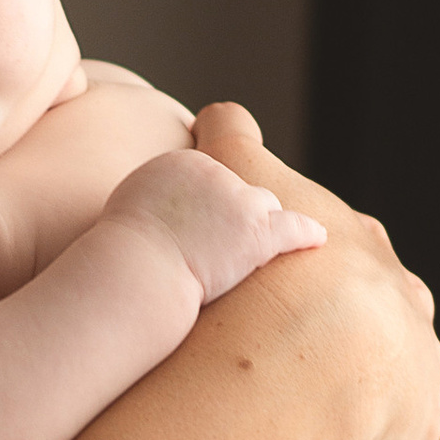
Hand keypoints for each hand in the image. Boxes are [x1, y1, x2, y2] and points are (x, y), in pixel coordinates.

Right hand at [105, 147, 325, 301]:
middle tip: (231, 241)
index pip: (212, 177)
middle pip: (241, 189)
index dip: (215, 205)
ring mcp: (239, 200)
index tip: (208, 227)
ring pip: (267, 206)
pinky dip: (307, 232)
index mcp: (182, 163)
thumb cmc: (121, 258)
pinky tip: (318, 239)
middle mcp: (215, 172)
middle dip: (240, 213)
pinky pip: (295, 227)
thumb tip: (165, 209)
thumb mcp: (129, 208)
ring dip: (264, 226)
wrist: (134, 276)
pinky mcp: (259, 232)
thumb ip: (155, 199)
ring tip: (263, 249)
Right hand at [189, 103, 439, 439]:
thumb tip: (220, 117)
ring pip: (402, 414)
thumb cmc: (273, 258)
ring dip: (379, 434)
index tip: (297, 301)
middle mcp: (409, 325)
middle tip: (319, 384)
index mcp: (370, 260)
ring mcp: (418, 393)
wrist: (314, 341)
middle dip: (367, 358)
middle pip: (391, 339)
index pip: (354, 268)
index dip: (322, 282)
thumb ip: (234, 145)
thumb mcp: (244, 179)